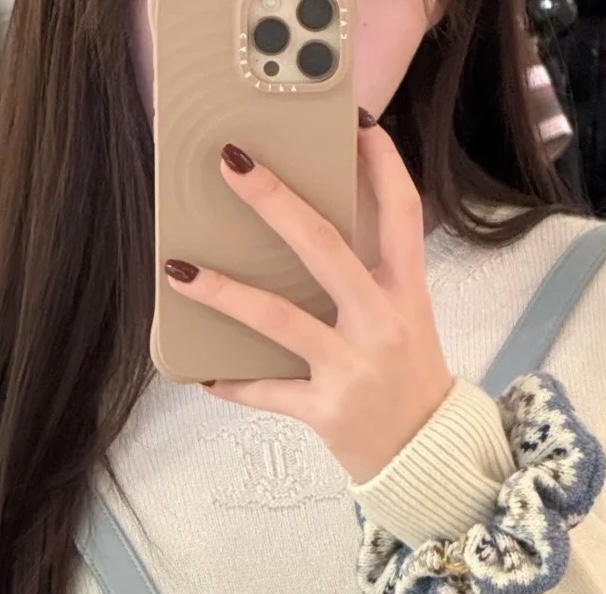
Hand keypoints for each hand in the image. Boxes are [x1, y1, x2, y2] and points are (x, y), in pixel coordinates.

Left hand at [164, 120, 454, 484]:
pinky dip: (234, 383)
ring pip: (279, 318)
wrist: (427, 457)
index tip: (353, 124)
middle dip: (275, 202)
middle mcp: (381, 323)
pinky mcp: (326, 411)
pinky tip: (204, 374)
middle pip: (325, 248)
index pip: (402, 214)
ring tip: (178, 271)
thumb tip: (309, 234)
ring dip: (224, 293)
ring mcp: (352, 368)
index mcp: (406, 294)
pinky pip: (268, 391)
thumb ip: (371, 280)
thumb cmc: (408, 381)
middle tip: (232, 163)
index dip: (381, 166)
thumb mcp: (405, 321)